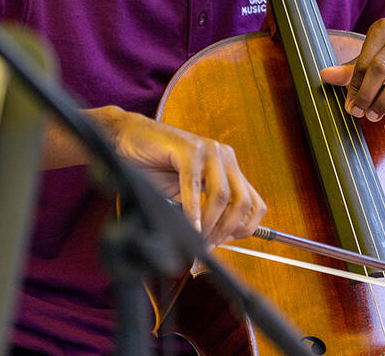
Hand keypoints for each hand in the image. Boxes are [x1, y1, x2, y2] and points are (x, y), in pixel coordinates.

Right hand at [97, 106, 265, 245]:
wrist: (130, 137)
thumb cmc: (155, 166)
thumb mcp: (186, 194)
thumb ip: (203, 212)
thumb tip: (210, 246)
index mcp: (229, 167)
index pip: (254, 204)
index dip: (243, 229)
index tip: (224, 243)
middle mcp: (224, 157)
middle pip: (243, 201)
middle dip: (226, 231)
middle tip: (206, 246)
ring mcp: (209, 150)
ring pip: (222, 195)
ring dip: (209, 224)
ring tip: (195, 239)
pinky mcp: (189, 148)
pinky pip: (195, 186)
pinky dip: (193, 211)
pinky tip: (188, 225)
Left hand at [319, 18, 384, 133]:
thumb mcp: (375, 54)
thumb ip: (351, 68)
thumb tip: (324, 75)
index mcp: (383, 28)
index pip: (365, 59)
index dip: (354, 84)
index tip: (349, 104)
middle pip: (380, 67)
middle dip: (366, 93)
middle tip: (358, 113)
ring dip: (384, 102)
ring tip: (372, 118)